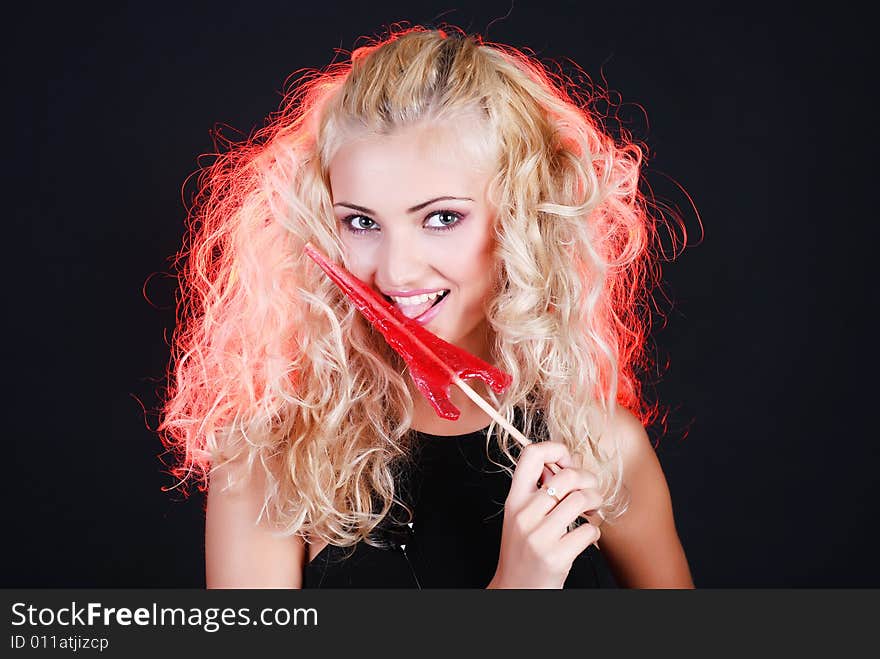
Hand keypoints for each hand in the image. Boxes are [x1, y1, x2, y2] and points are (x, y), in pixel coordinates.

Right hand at [489, 441, 602, 588]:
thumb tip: (563, 462)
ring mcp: (539, 536)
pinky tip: (585, 535)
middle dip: (588, 479)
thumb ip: (537, 490)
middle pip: (567, 476)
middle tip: (591, 490)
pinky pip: (588, 531)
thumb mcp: (520, 516)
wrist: (515, 589)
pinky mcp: (555, 557)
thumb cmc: (522, 550)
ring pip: (581, 500)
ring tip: (592, 510)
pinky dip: (593, 531)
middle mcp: (524, 514)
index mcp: (514, 499)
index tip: (567, 462)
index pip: (531, 455)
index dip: (556, 449)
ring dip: (595, 503)